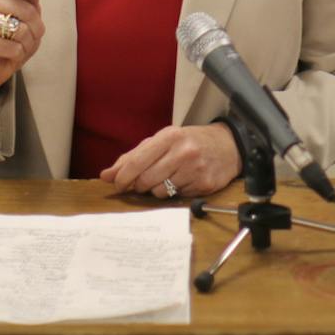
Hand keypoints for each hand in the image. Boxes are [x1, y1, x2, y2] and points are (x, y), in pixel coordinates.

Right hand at [0, 0, 49, 112]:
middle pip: (27, 9)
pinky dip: (17, 53)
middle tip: (28, 35)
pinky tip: (8, 53)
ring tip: (17, 44)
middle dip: (36, 28)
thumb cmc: (12, 37)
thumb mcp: (28, 14)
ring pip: (21, 30)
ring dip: (26, 43)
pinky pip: (12, 46)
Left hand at [101, 123, 240, 199]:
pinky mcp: (204, 185)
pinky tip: (182, 181)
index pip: (137, 162)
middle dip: (138, 185)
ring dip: (156, 190)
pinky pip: (176, 198)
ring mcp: (195, 169)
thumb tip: (106, 176)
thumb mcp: (162, 141)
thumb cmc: (189, 142)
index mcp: (170, 136)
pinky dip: (174, 193)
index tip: (116, 184)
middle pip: (146, 180)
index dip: (122, 177)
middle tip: (142, 182)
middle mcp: (183, 152)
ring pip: (159, 192)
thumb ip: (133, 157)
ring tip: (167, 178)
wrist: (228, 145)